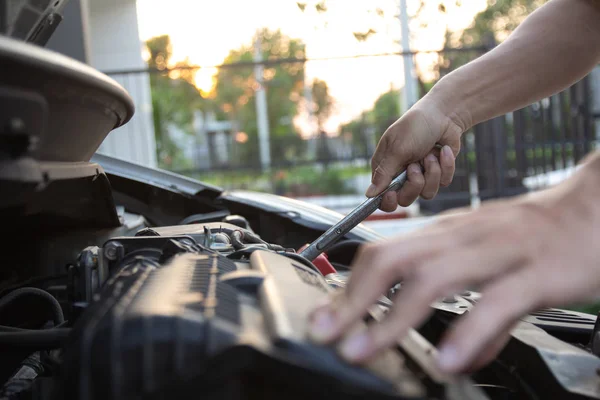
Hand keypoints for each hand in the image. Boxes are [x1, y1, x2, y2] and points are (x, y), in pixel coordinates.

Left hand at [309, 152, 599, 372]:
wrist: (595, 208)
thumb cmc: (536, 237)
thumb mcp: (490, 266)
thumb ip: (467, 310)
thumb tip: (449, 355)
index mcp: (446, 236)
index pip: (383, 254)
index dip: (349, 287)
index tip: (324, 317)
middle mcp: (462, 238)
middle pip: (393, 260)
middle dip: (352, 300)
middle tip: (324, 333)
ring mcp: (498, 251)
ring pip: (433, 277)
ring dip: (391, 317)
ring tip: (362, 349)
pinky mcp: (538, 271)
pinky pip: (498, 301)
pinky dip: (469, 331)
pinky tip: (449, 359)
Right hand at [367, 100, 462, 210]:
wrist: (445, 114)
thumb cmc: (415, 127)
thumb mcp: (397, 149)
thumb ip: (384, 173)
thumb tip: (368, 195)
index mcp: (386, 169)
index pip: (381, 196)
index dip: (387, 201)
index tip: (393, 194)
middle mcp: (401, 175)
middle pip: (405, 199)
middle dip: (414, 184)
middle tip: (415, 167)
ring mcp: (421, 175)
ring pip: (427, 193)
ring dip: (432, 171)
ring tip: (430, 153)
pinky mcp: (438, 173)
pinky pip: (443, 182)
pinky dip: (446, 165)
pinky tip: (443, 150)